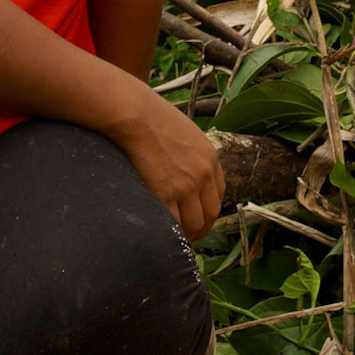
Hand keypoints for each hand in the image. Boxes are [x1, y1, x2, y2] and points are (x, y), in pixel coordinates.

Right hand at [112, 90, 225, 240]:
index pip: (219, 193)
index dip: (209, 210)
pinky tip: (163, 235)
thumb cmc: (150, 117)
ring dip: (187, 235)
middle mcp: (204, 174)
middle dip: (202, 228)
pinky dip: (171, 233)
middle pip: (210, 213)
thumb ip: (189, 153)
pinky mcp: (166, 193)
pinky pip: (173, 224)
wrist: (135, 114)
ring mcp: (186, 186)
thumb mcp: (184, 132)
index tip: (201, 218)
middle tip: (190, 236)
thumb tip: (180, 166)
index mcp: (210, 157)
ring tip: (176, 240)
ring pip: (194, 223)